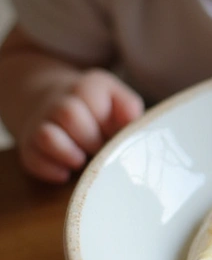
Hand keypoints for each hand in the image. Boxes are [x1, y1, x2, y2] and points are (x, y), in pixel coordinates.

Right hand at [18, 69, 143, 182]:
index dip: (106, 122)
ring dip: (69, 154)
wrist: (49, 101)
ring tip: (82, 160)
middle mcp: (59, 102)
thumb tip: (134, 122)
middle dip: (90, 140)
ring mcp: (40, 124)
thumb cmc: (94, 107)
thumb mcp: (114, 96)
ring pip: (47, 136)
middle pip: (70, 116)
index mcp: (85, 87)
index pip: (93, 99)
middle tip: (100, 150)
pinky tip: (66, 172)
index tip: (113, 134)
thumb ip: (129, 106)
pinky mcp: (28, 146)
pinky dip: (51, 170)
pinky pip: (33, 159)